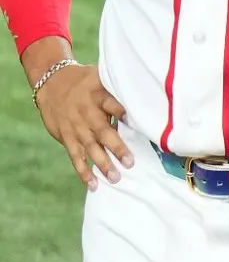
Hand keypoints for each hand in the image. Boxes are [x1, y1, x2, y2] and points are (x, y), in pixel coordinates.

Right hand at [33, 59, 131, 190]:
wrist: (51, 82)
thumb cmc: (84, 81)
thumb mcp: (100, 77)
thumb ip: (118, 89)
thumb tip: (145, 95)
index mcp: (98, 96)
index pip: (111, 104)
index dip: (121, 112)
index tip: (133, 121)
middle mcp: (87, 114)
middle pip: (102, 131)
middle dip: (116, 148)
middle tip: (130, 163)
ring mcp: (76, 128)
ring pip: (90, 148)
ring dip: (102, 164)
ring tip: (115, 178)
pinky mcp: (66, 137)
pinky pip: (75, 156)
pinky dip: (83, 171)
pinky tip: (93, 184)